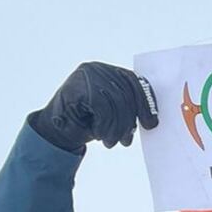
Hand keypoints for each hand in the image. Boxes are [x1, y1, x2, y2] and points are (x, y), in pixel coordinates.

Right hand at [32, 63, 158, 151]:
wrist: (58, 131)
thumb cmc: (90, 123)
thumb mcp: (114, 114)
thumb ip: (129, 109)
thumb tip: (153, 120)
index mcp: (110, 72)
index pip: (135, 82)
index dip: (146, 104)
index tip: (151, 124)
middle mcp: (98, 69)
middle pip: (127, 93)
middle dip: (130, 120)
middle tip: (127, 141)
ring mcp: (86, 75)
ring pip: (116, 102)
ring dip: (117, 127)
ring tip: (113, 142)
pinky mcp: (77, 86)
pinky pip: (102, 108)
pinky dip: (104, 126)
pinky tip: (100, 136)